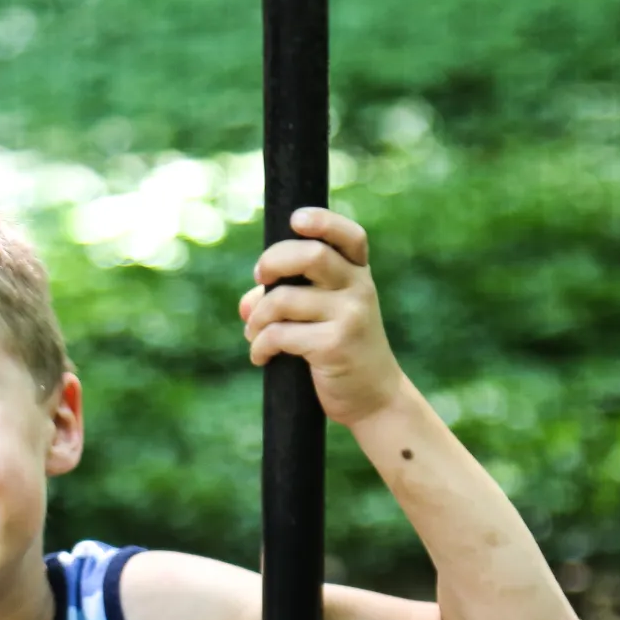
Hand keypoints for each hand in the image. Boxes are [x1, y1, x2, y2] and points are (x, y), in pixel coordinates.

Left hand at [239, 208, 406, 427]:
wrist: (374, 398)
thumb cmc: (341, 352)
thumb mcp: (320, 319)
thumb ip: (284, 301)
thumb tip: (245, 303)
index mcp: (358, 275)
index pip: (349, 236)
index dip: (322, 221)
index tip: (295, 221)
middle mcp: (358, 289)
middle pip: (312, 256)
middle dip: (274, 261)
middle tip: (259, 276)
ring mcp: (350, 316)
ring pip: (285, 299)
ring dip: (257, 317)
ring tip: (253, 333)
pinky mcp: (335, 345)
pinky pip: (280, 335)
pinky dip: (259, 346)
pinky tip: (260, 357)